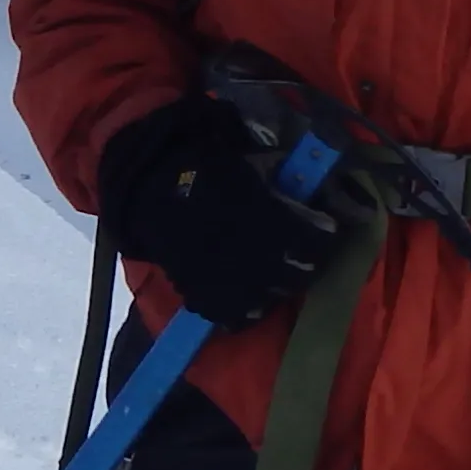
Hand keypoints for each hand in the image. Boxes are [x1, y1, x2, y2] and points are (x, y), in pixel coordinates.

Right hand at [96, 90, 344, 328]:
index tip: (324, 226)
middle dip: (307, 264)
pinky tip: (247, 295)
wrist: (146, 183)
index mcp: (263, 214)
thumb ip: (276, 164)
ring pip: (270, 299)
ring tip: (275, 273)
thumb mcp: (243, 152)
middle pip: (298, 275)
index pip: (313, 240)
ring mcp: (225, 279)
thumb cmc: (198, 160)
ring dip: (278, 287)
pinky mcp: (201, 294)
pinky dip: (244, 309)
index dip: (323, 235)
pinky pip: (233, 316)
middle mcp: (250, 254)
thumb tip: (305, 175)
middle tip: (304, 252)